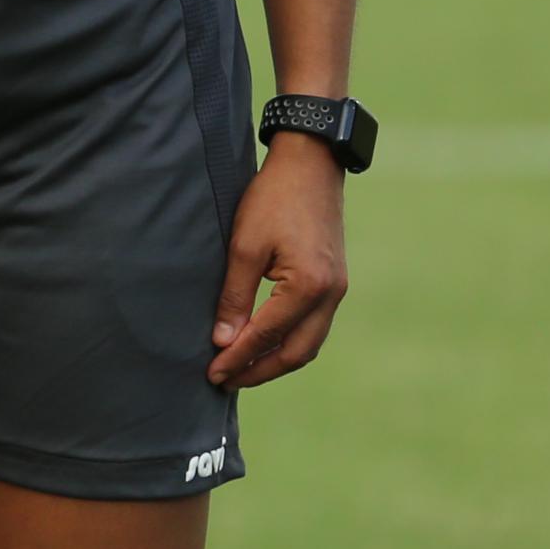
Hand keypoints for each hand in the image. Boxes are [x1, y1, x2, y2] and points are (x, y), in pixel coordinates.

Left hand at [209, 137, 349, 387]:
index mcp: (308, 287)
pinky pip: (313, 326)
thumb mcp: (244, 245)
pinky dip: (289, 342)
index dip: (238, 359)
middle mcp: (330, 296)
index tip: (213, 375)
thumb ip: (235, 296)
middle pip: (296, 353)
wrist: (311, 167)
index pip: (267, 337)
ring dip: (276, 361)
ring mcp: (337, 291)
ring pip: (309, 344)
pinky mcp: (334, 284)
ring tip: (241, 370)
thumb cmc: (272, 200)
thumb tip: (223, 341)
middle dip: (260, 371)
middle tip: (225, 381)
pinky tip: (265, 345)